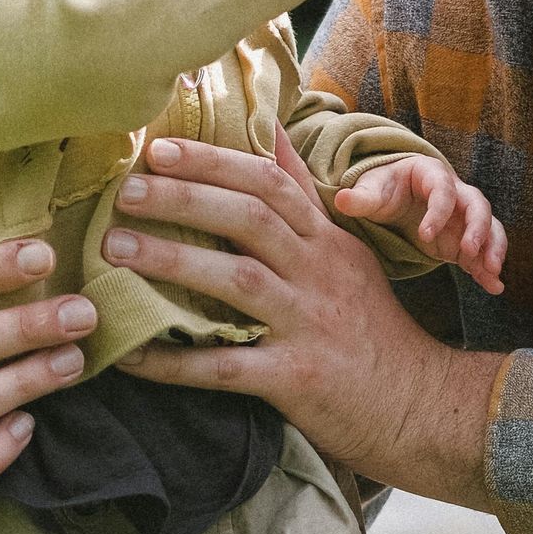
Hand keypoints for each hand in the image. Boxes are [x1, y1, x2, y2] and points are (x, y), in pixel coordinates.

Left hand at [103, 125, 504, 508]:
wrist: (416, 404)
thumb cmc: (370, 325)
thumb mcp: (345, 251)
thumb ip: (302, 194)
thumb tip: (267, 129)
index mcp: (325, 240)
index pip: (270, 183)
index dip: (214, 160)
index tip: (160, 148)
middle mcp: (318, 273)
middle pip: (250, 219)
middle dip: (185, 198)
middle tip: (126, 191)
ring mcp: (308, 324)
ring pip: (236, 281)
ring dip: (173, 261)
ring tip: (116, 250)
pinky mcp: (296, 379)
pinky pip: (225, 367)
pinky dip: (174, 361)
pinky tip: (129, 353)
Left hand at [335, 156, 506, 294]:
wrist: (395, 198)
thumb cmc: (384, 189)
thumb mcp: (371, 191)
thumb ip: (360, 198)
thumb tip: (341, 199)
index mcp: (431, 174)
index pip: (443, 189)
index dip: (438, 211)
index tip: (424, 235)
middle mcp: (456, 193)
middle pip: (478, 205)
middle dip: (477, 227)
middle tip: (469, 251)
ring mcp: (463, 218)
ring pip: (490, 227)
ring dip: (493, 248)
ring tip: (492, 272)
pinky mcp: (464, 240)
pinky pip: (483, 252)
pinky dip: (488, 269)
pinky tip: (494, 287)